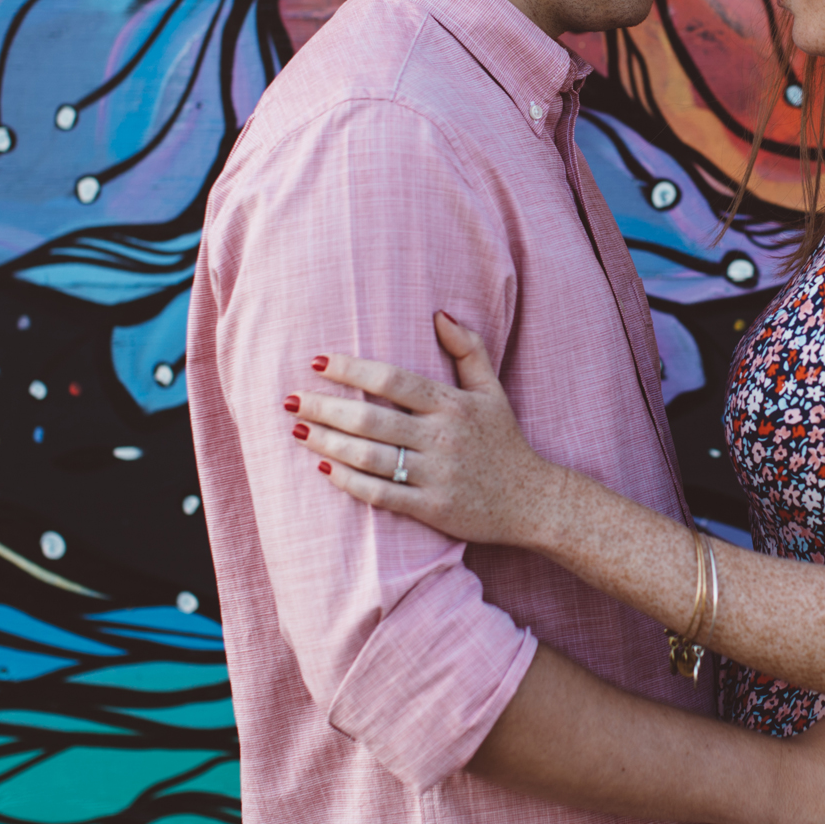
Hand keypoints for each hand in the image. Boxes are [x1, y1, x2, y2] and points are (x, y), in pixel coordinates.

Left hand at [290, 311, 556, 547]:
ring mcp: (437, 475)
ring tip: (298, 432)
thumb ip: (469, 350)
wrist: (534, 502)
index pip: (393, 380)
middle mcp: (443, 438)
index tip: (317, 362)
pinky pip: (381, 494)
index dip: (351, 370)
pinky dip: (350, 482)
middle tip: (290, 400)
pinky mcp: (433, 508)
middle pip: (371, 419)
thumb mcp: (494, 391)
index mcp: (454, 405)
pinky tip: (324, 470)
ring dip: (328, 443)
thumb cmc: (506, 442)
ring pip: (370, 457)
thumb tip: (439, 314)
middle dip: (325, 408)